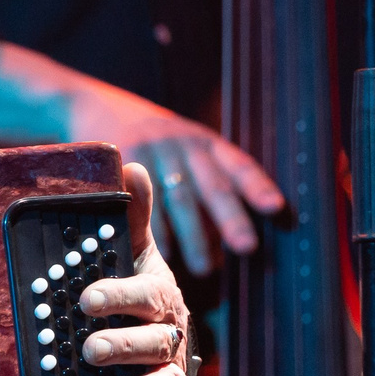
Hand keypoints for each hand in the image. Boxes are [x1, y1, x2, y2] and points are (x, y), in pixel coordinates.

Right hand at [61, 78, 280, 274]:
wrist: (98, 107)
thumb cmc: (155, 147)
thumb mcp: (185, 148)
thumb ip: (208, 181)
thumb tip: (234, 240)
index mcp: (206, 142)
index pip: (238, 164)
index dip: (257, 185)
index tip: (276, 208)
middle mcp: (184, 143)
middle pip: (212, 184)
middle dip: (231, 218)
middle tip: (247, 247)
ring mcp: (154, 151)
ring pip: (179, 198)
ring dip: (194, 236)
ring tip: (205, 268)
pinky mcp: (125, 162)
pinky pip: (145, 203)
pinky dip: (156, 231)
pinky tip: (165, 254)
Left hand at [75, 162, 195, 375]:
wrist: (160, 332)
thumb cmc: (139, 289)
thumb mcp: (132, 250)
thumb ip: (133, 215)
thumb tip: (133, 164)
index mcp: (159, 296)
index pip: (144, 295)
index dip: (117, 296)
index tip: (86, 299)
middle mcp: (171, 336)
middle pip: (154, 342)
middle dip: (124, 346)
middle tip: (91, 350)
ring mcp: (171, 372)